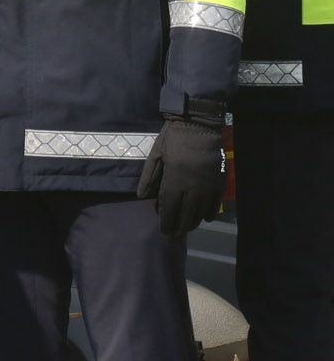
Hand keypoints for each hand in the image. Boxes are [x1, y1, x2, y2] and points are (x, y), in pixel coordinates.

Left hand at [138, 115, 226, 235]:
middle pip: (187, 214)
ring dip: (194, 222)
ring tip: (188, 228)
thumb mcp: (156, 155)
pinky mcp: (219, 182)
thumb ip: (150, 177)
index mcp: (175, 180)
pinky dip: (210, 213)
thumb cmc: (174, 138)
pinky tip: (205, 218)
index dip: (167, 221)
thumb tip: (142, 197)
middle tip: (175, 234)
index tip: (164, 230)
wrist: (199, 125)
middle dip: (180, 226)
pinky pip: (215, 204)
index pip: (170, 207)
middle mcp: (193, 188)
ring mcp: (208, 186)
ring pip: (202, 212)